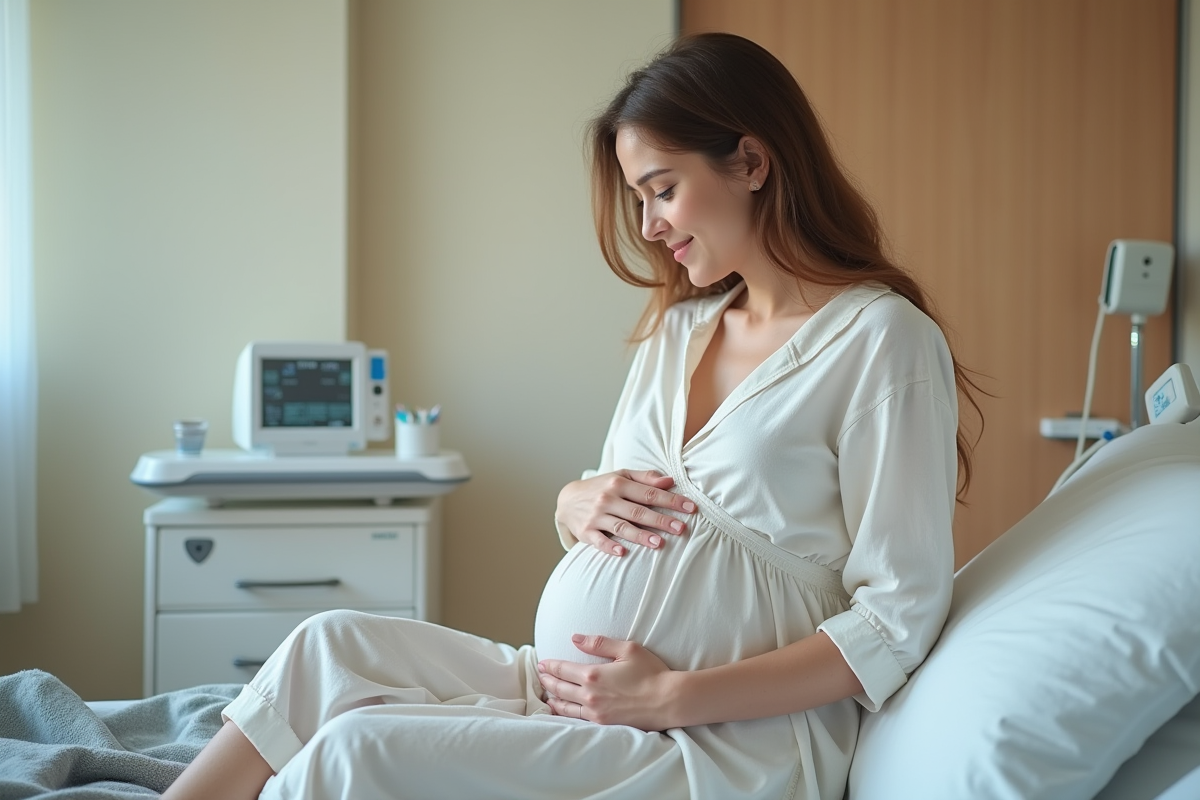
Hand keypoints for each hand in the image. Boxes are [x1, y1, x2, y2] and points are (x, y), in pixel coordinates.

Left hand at [537, 635, 678, 730]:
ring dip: (554, 699)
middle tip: (540, 676)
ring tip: (547, 695)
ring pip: (566, 706)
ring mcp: (596, 712)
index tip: (542, 663)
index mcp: (593, 675)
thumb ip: (599, 643)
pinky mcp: (604, 724)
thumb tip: (575, 638)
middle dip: (548, 681)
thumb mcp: (627, 649)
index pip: (563, 669)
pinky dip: (565, 714)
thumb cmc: (651, 672)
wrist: (667, 700)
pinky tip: (563, 712)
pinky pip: (577, 719)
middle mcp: (590, 695)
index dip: (550, 666)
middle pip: (560, 688)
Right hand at [555, 470, 695, 555]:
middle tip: (680, 528)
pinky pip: (599, 541)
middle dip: (660, 520)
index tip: (690, 508)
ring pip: (621, 527)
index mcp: (619, 484)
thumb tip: (670, 481)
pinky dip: (609, 547)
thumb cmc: (602, 488)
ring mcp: (596, 516)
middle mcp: (608, 499)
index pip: (649, 493)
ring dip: (640, 536)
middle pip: (638, 511)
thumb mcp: (621, 476)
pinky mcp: (586, 532)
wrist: (567, 500)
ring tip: (659, 544)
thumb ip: (645, 478)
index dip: (671, 500)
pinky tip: (622, 553)